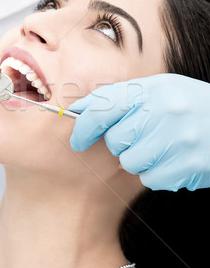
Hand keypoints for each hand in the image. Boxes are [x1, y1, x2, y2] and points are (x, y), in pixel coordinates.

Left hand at [68, 74, 209, 190]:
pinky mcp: (188, 167)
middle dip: (123, 143)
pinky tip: (176, 159)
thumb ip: (122, 98)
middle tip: (145, 136)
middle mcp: (164, 111)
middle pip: (115, 141)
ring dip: (141, 159)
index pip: (103, 107)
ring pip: (130, 162)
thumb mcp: (160, 90)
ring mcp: (178, 140)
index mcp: (154, 88)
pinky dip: (159, 173)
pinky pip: (151, 179)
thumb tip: (79, 109)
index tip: (77, 140)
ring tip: (164, 146)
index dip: (84, 126)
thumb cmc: (190, 106)